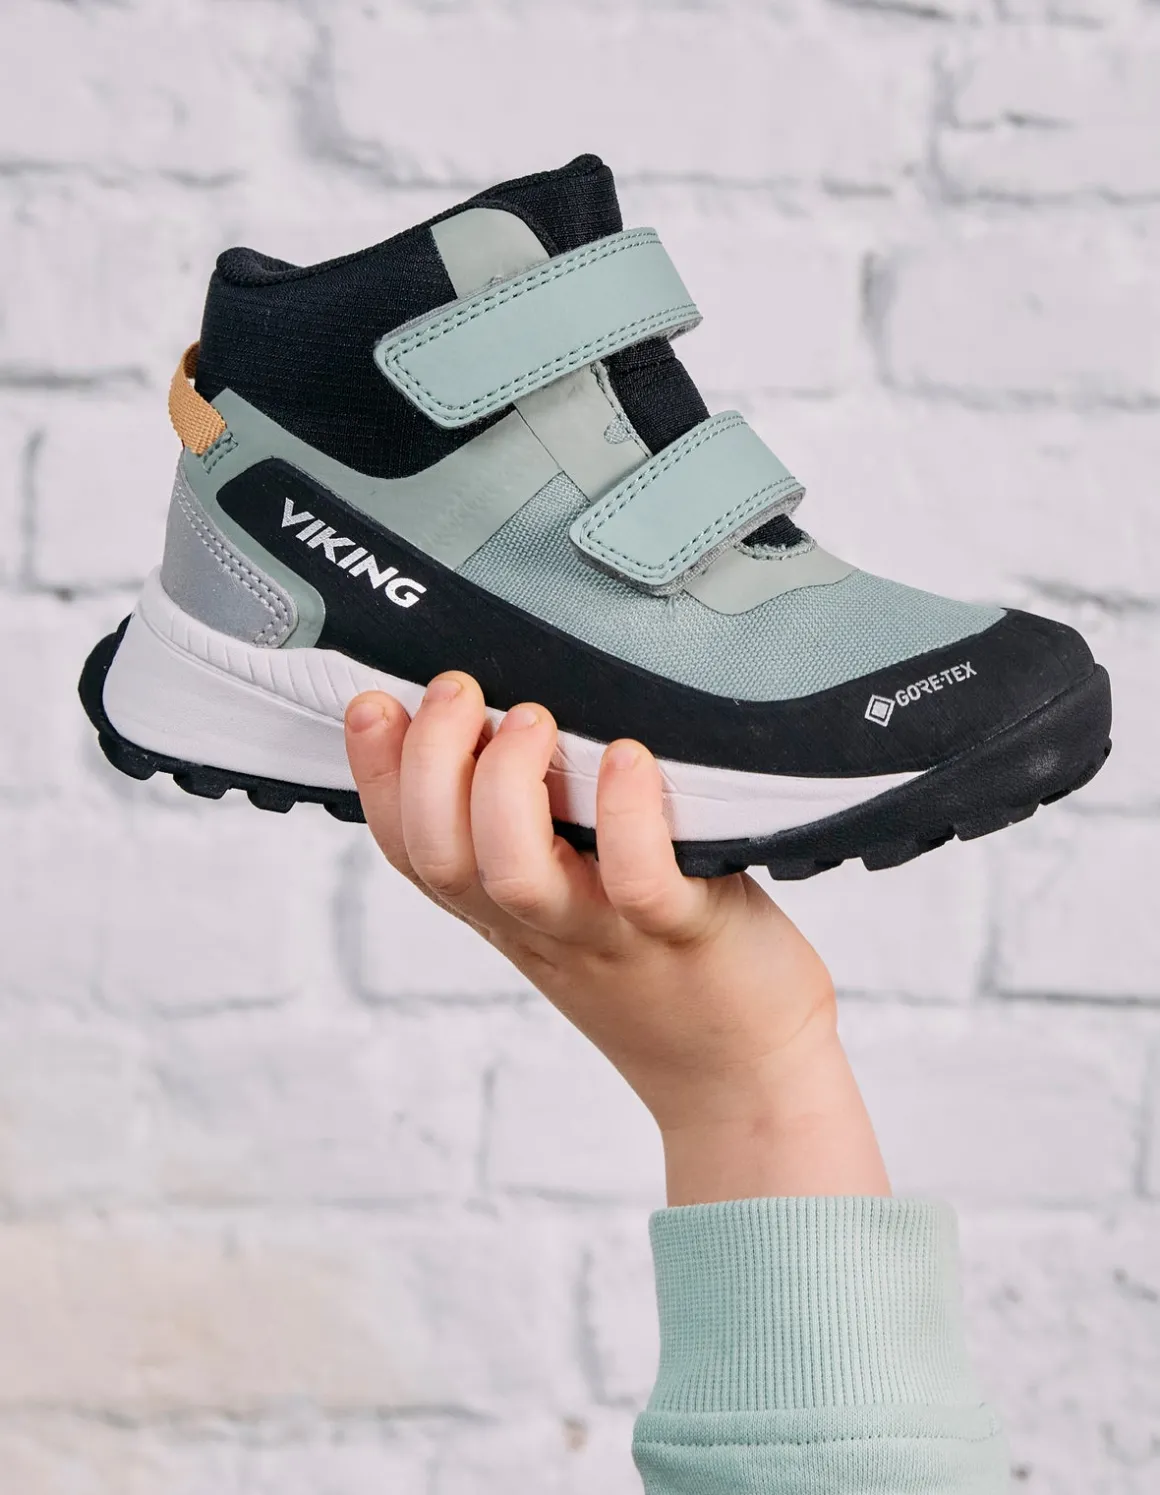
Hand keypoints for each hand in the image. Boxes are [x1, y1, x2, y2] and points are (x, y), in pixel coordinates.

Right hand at [345, 673, 888, 1203]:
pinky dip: (626, 816)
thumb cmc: (663, 964)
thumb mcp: (574, 899)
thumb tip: (500, 720)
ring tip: (533, 720)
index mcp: (503, 909)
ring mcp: (606, 932)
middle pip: (440, 857)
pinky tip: (627, 758)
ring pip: (514, 875)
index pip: (409, 848)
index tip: (374, 706)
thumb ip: (534, 832)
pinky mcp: (683, 932)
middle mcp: (539, 923)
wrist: (743, 1069)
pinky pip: (639, 881)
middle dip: (427, 763)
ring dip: (503, 786)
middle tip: (457, 691)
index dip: (376, 777)